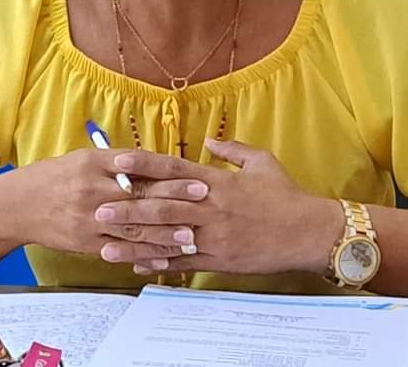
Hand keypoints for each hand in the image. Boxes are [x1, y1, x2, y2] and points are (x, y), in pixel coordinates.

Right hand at [14, 149, 210, 258]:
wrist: (18, 205)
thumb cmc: (54, 178)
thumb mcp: (83, 159)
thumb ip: (117, 162)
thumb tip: (154, 164)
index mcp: (94, 163)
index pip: (137, 165)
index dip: (167, 171)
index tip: (191, 173)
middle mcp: (92, 190)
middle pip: (140, 196)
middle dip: (174, 199)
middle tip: (203, 200)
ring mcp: (89, 219)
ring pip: (133, 227)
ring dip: (165, 232)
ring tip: (191, 234)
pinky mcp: (87, 242)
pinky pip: (120, 249)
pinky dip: (144, 254)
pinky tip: (164, 257)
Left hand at [96, 139, 343, 275]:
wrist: (309, 232)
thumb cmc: (286, 195)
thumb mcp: (262, 162)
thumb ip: (232, 149)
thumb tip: (209, 140)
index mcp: (218, 182)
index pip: (174, 170)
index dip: (144, 165)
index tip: (118, 161)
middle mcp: (212, 208)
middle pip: (163, 206)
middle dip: (129, 207)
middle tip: (99, 206)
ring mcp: (215, 237)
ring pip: (167, 239)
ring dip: (134, 242)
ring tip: (105, 244)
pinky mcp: (220, 260)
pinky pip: (184, 263)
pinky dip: (159, 265)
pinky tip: (137, 266)